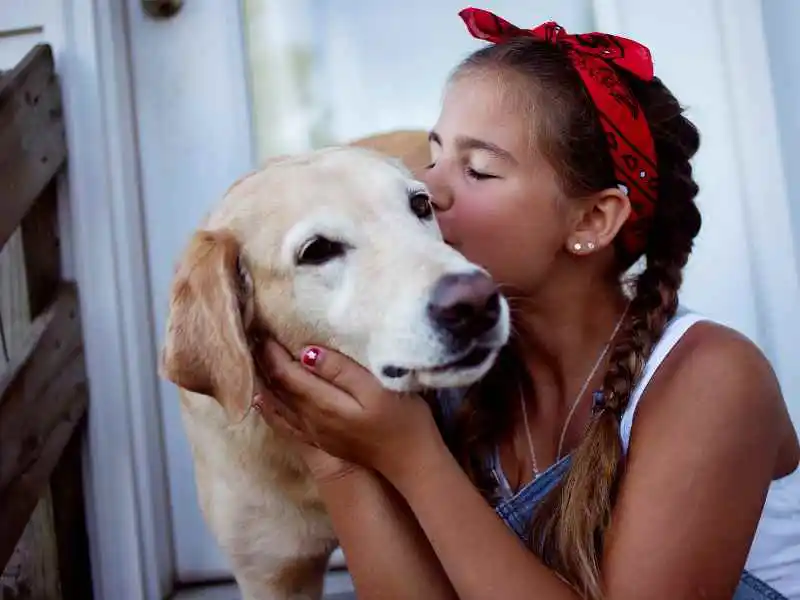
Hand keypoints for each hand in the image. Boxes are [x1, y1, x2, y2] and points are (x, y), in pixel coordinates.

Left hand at [256, 339, 443, 482]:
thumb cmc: (403, 420)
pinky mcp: (322, 441)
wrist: (412, 462)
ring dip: (264, 382)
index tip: (263, 329)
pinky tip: (264, 401)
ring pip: (278, 406)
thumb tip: (307, 352)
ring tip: (253, 361)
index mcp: (323, 404)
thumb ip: (341, 370)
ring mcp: (315, 434)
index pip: (287, 373)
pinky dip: (270, 409)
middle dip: (264, 363)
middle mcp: (311, 421)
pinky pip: (285, 423)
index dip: (273, 351)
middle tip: (253, 337)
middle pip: (278, 389)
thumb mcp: (377, 389)